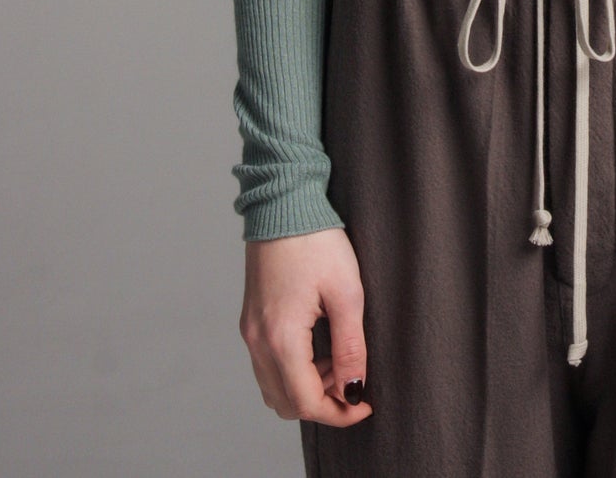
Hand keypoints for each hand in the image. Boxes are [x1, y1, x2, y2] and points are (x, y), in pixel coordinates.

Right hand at [239, 227, 373, 426]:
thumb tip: (354, 389)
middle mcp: (257, 341)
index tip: (366, 403)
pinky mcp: (250, 320)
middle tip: (353, 383)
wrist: (284, 203)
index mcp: (280, 338)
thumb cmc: (317, 241)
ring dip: (306, 388)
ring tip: (338, 361)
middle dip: (322, 404)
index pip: (305, 402)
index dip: (339, 412)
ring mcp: (249, 331)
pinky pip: (267, 366)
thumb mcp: (346, 292)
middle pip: (285, 403)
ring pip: (274, 387)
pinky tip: (317, 347)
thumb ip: (350, 347)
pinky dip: (292, 371)